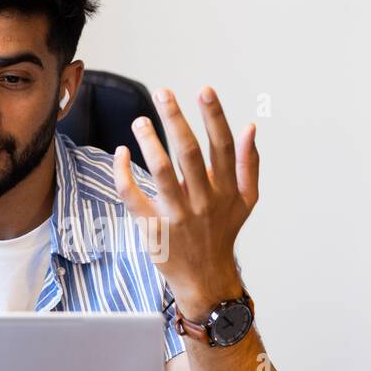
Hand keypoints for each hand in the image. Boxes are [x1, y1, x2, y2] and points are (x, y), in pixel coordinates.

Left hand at [113, 86, 258, 319]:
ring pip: (162, 173)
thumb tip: (249, 128)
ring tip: (140, 120)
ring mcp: (178, 216)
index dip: (214, 117)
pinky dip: (124, 175)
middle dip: (177, 121)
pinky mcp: (154, 229)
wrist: (206, 279)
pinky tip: (121, 153)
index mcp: (227, 190)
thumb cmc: (222, 233)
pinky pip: (134, 198)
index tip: (204, 91)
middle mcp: (204, 201)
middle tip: (163, 93)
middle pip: (190, 155)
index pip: (222, 147)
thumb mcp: (246, 200)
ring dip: (149, 143)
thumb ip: (249, 163)